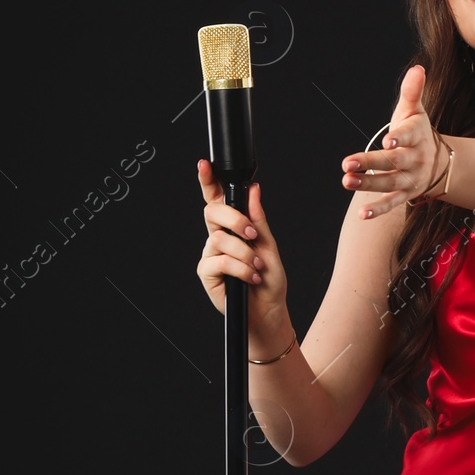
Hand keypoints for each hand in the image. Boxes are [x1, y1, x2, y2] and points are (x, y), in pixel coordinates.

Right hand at [196, 160, 287, 321]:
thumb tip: (253, 190)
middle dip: (234, 219)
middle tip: (252, 234)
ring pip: (219, 239)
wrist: (268, 310)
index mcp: (233, 227)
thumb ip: (258, 218)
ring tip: (257, 266)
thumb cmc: (269, 279)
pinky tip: (251, 277)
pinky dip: (240, 268)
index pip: (218, 199)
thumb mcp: (268, 245)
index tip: (205, 165)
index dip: (209, 181)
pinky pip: (219, 261)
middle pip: (213, 213)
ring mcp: (211, 254)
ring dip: (244, 253)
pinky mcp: (207, 272)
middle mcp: (219, 237)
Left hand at [341, 64, 445, 218]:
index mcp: (416, 136)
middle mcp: (414, 159)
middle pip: (392, 163)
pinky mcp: (405, 194)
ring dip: (368, 185)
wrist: (440, 161)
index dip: (399, 139)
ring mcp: (410, 179)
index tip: (388, 141)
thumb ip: (412, 91)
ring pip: (389, 183)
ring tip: (347, 182)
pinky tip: (361, 214)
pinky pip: (391, 203)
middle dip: (370, 163)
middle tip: (347, 164)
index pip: (408, 136)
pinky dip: (378, 210)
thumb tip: (418, 68)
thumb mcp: (416, 111)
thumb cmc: (418, 131)